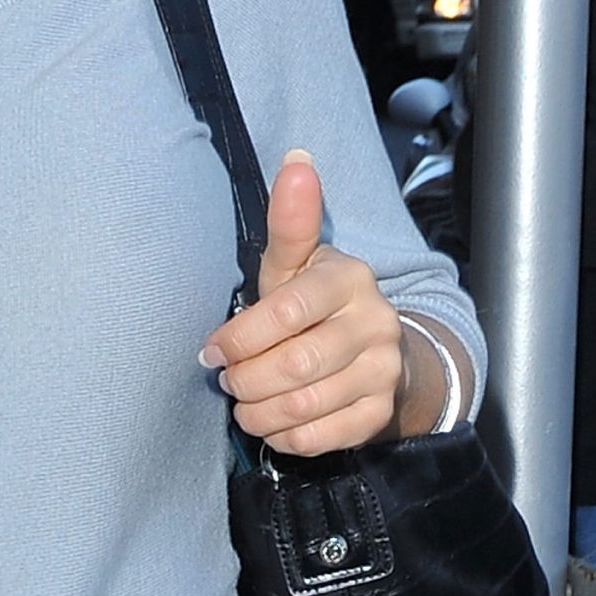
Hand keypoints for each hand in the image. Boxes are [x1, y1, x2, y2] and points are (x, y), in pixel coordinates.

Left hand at [199, 152, 405, 454]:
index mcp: (348, 279)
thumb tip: (296, 158)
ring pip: (306, 404)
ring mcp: (383, 372)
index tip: (211, 350)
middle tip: (226, 379)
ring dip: (258, 411)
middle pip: (295, 364)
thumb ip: (290, 221)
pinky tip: (271, 423)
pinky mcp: (381, 414)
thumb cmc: (315, 303)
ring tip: (243, 402)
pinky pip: (322, 437)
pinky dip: (284, 436)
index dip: (240, 336)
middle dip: (245, 378)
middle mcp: (375, 324)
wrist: (379, 353)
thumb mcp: (296, 263)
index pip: (287, 310)